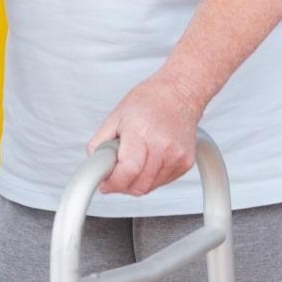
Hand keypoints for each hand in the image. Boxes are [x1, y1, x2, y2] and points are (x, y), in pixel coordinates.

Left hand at [87, 72, 202, 196]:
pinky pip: (162, 182)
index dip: (113, 183)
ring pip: (149, 187)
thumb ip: (100, 144)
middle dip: (122, 185)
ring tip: (135, 158)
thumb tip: (95, 167)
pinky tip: (150, 158)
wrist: (179, 93)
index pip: (128, 171)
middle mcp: (162, 146)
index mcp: (141, 133)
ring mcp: (177, 156)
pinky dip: (151, 177)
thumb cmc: (148, 101)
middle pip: (138, 186)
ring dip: (137, 181)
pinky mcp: (185, 163)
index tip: (105, 184)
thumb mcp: (115, 117)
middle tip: (116, 172)